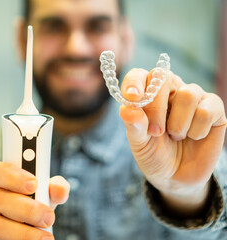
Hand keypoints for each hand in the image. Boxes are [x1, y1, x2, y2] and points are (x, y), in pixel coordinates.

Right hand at [0, 162, 69, 239]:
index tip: (35, 184)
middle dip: (26, 208)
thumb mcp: (38, 196)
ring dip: (22, 232)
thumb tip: (59, 190)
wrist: (8, 235)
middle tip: (47, 216)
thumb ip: (50, 189)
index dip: (13, 176)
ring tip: (44, 237)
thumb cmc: (24, 210)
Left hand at [119, 68, 226, 215]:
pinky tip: (193, 137)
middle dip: (156, 108)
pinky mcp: (214, 109)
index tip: (133, 97)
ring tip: (175, 136)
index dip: (135, 82)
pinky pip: (206, 110)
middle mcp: (170, 90)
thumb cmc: (154, 154)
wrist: (175, 177)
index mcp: (147, 94)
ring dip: (178, 123)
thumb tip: (127, 109)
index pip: (139, 75)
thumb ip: (134, 126)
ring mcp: (193, 98)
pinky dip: (197, 130)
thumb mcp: (139, 143)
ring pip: (188, 94)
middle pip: (163, 78)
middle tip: (155, 133)